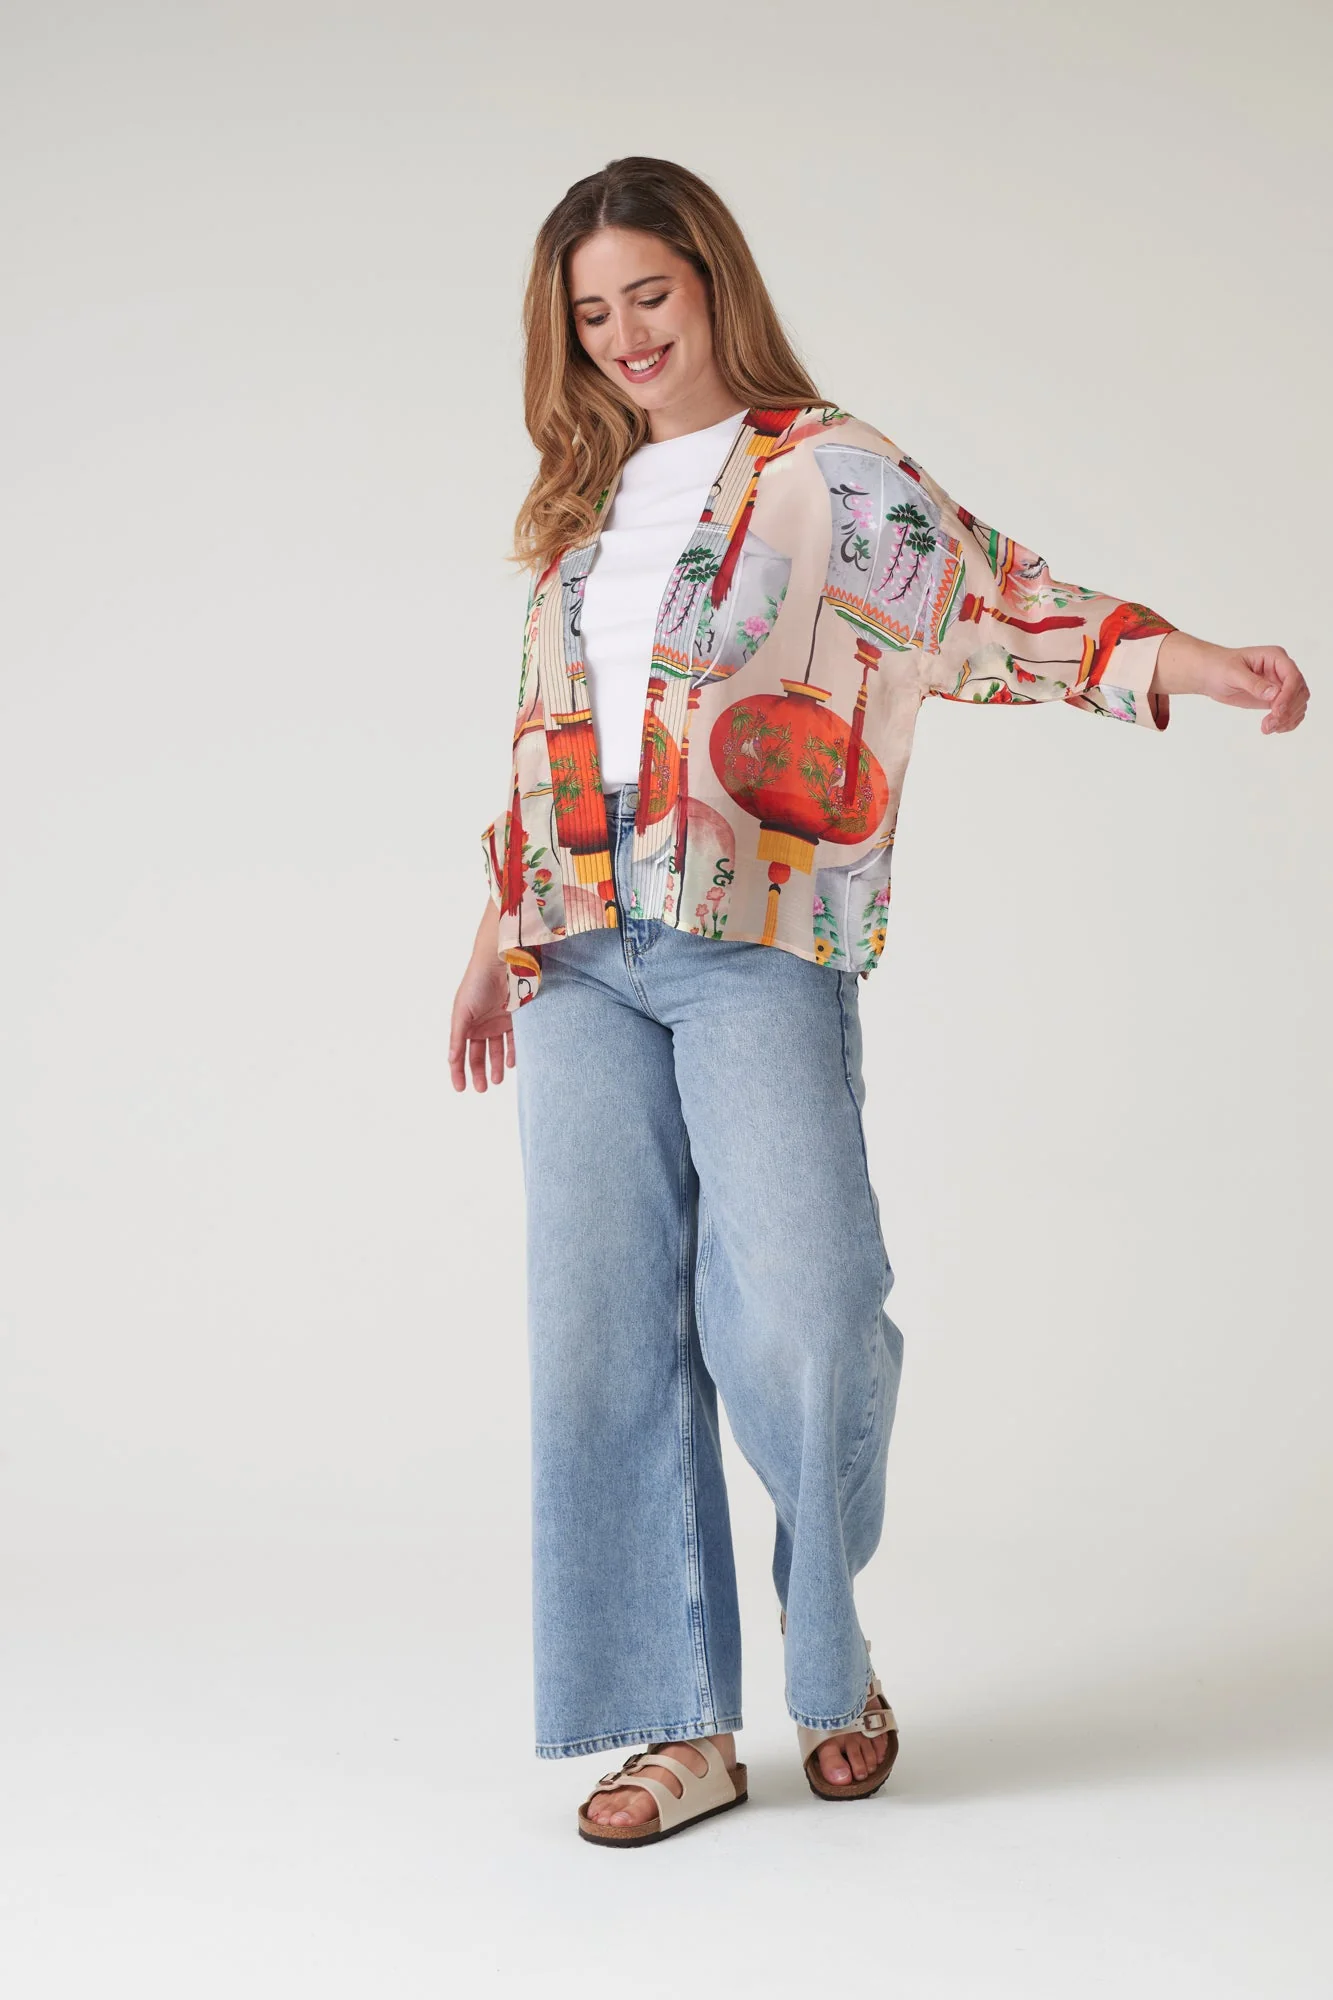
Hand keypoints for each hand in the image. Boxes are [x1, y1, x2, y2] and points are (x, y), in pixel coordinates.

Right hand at [449, 942, 513, 1092]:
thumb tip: (451, 1060)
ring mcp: (498, 1022)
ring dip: (496, 1066)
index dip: (458, 1070)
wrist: (501, 963)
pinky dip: (513, 1053)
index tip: (460, 1088)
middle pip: (478, 1055)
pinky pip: (514, 1041)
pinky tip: (512, 1064)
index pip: (459, 1052)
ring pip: (497, 1051)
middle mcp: (480, 1025)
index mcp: (464, 1023)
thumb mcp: (462, 1012)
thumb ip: (457, 1036)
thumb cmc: (477, 983)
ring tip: (497, 1080)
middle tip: (481, 1089)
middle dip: (479, 1073)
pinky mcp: (515, 1019)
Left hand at [1152, 632, 1309, 733]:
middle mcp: (1282, 671)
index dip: (1288, 695)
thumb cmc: (1220, 667)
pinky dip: (1287, 722)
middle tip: (1270, 723)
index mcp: (1275, 658)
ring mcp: (1281, 686)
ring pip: (1298, 704)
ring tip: (1267, 728)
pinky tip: (1274, 729)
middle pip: (1299, 692)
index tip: (1276, 710)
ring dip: (1287, 719)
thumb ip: (1253, 683)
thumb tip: (1273, 693)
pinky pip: (1291, 712)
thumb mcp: (1233, 673)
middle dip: (1288, 710)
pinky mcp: (1276, 699)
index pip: (1293, 676)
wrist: (1211, 675)